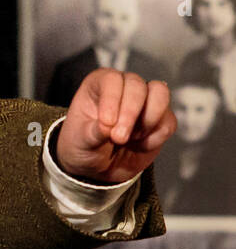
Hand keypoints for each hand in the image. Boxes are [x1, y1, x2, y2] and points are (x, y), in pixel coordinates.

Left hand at [54, 68, 175, 184]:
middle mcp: (124, 86)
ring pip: (160, 94)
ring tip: (130, 139)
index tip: (107, 124)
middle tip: (118, 138)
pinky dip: (155, 138)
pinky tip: (138, 146)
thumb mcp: (80, 141)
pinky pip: (168, 122)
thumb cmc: (84, 145)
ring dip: (148, 121)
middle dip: (130, 114)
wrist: (99, 167)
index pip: (111, 80)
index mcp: (98, 84)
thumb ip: (93, 133)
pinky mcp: (161, 119)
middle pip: (137, 85)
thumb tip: (109, 127)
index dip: (112, 100)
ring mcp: (145, 100)